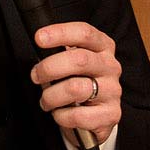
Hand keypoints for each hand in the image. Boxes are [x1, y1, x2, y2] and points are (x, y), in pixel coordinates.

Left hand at [29, 22, 120, 143]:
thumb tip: (41, 47)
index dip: (61, 33)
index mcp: (102, 47)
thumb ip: (61, 52)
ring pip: (75, 88)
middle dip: (49, 68)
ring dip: (51, 96)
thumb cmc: (81, 83)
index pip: (84, 33)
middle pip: (79, 60)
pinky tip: (60, 114)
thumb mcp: (74, 62)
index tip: (40, 38)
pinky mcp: (111, 113)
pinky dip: (61, 116)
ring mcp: (113, 90)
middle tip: (36, 76)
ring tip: (47, 101)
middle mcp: (110, 66)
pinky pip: (78, 115)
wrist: (97, 115)